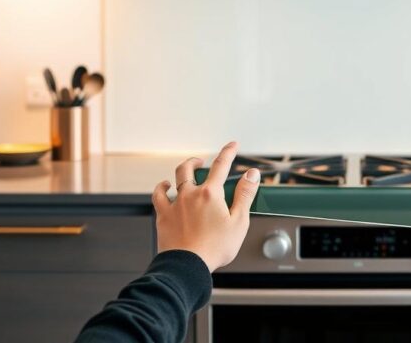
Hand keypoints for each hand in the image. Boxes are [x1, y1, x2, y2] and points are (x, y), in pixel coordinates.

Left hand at [151, 141, 260, 271]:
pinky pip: (158, 196)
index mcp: (211, 194)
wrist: (187, 266)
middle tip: (203, 162)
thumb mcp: (239, 222)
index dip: (228, 152)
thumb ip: (245, 195)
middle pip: (190, 168)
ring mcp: (175, 204)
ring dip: (182, 171)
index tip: (232, 145)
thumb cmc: (214, 248)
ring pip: (174, 178)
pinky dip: (162, 188)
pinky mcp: (163, 216)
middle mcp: (190, 194)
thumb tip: (251, 174)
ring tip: (187, 170)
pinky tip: (164, 187)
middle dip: (198, 161)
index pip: (221, 165)